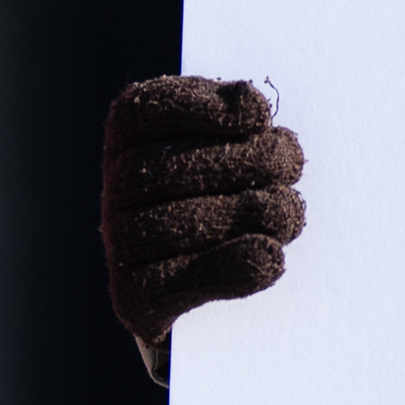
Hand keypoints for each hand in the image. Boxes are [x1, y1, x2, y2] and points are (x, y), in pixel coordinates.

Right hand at [102, 76, 307, 360]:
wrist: (215, 285)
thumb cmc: (237, 190)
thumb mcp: (241, 145)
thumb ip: (244, 125)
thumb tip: (250, 106)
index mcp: (129, 134)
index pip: (149, 110)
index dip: (203, 108)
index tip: (255, 114)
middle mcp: (114, 187)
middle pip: (175, 168)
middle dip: (247, 163)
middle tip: (289, 166)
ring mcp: (121, 243)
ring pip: (186, 223)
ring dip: (253, 213)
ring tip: (288, 211)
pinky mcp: (136, 298)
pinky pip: (184, 280)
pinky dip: (236, 267)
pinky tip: (271, 254)